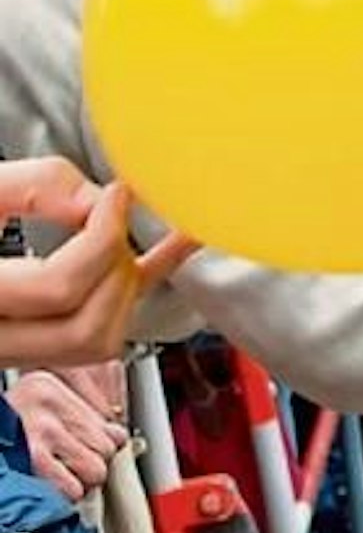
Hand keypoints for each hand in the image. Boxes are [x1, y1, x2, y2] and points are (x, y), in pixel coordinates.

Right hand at [0, 161, 196, 366]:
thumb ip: (34, 186)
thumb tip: (98, 202)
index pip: (57, 288)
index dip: (101, 236)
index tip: (115, 194)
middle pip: (85, 326)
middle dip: (117, 267)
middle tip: (113, 217)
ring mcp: (13, 345)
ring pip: (96, 342)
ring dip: (126, 287)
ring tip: (119, 236)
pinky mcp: (38, 336)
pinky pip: (101, 329)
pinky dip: (145, 286)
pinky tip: (176, 245)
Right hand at [8, 365, 128, 501]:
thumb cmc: (2, 432)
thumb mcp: (38, 410)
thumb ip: (81, 418)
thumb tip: (118, 438)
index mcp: (49, 386)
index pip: (110, 425)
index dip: (101, 447)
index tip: (88, 453)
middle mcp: (48, 402)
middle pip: (107, 449)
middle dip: (92, 465)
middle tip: (70, 468)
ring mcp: (41, 430)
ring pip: (96, 470)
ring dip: (80, 482)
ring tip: (59, 477)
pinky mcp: (32, 458)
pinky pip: (72, 488)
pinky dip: (63, 494)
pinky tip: (48, 487)